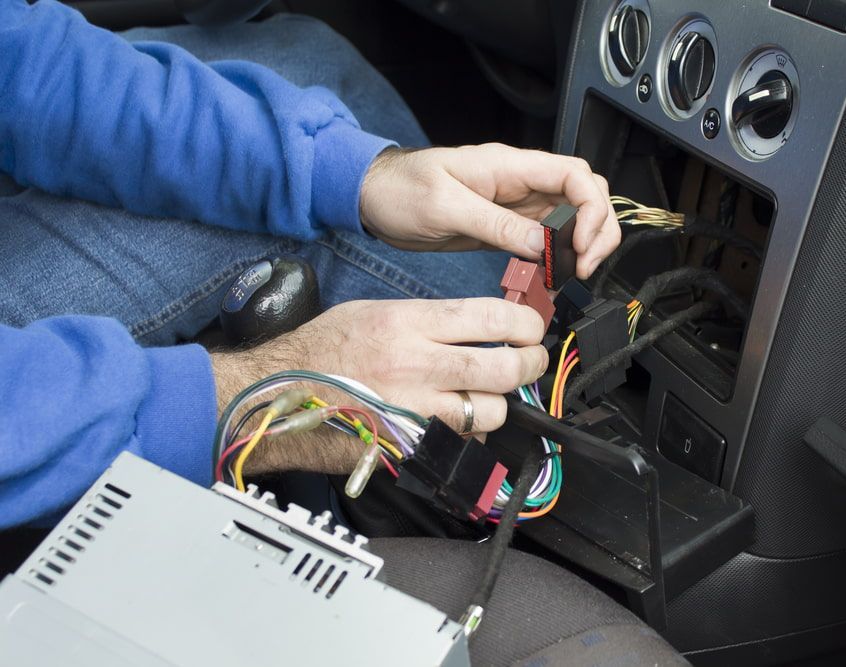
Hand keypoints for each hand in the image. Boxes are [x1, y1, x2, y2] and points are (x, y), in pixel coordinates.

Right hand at [210, 297, 546, 474]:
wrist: (276, 398)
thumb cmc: (319, 352)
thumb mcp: (372, 312)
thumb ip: (427, 318)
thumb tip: (476, 324)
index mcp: (407, 322)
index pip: (490, 318)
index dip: (524, 324)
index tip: (530, 328)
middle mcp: (414, 364)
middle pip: (502, 367)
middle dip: (529, 364)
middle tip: (531, 361)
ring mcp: (413, 410)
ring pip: (489, 410)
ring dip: (499, 404)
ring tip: (490, 395)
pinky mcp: (408, 445)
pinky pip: (459, 442)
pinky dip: (468, 433)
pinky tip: (457, 421)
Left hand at [359, 143, 620, 278]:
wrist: (372, 197)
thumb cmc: (399, 189)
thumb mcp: (445, 206)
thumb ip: (496, 224)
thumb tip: (542, 243)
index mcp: (510, 166)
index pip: (575, 176)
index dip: (590, 210)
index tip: (580, 245)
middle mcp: (519, 182)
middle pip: (585, 195)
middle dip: (598, 230)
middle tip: (584, 266)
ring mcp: (515, 204)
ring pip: (572, 217)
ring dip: (582, 245)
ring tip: (572, 274)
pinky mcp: (506, 225)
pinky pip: (546, 237)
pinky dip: (557, 256)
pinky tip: (551, 275)